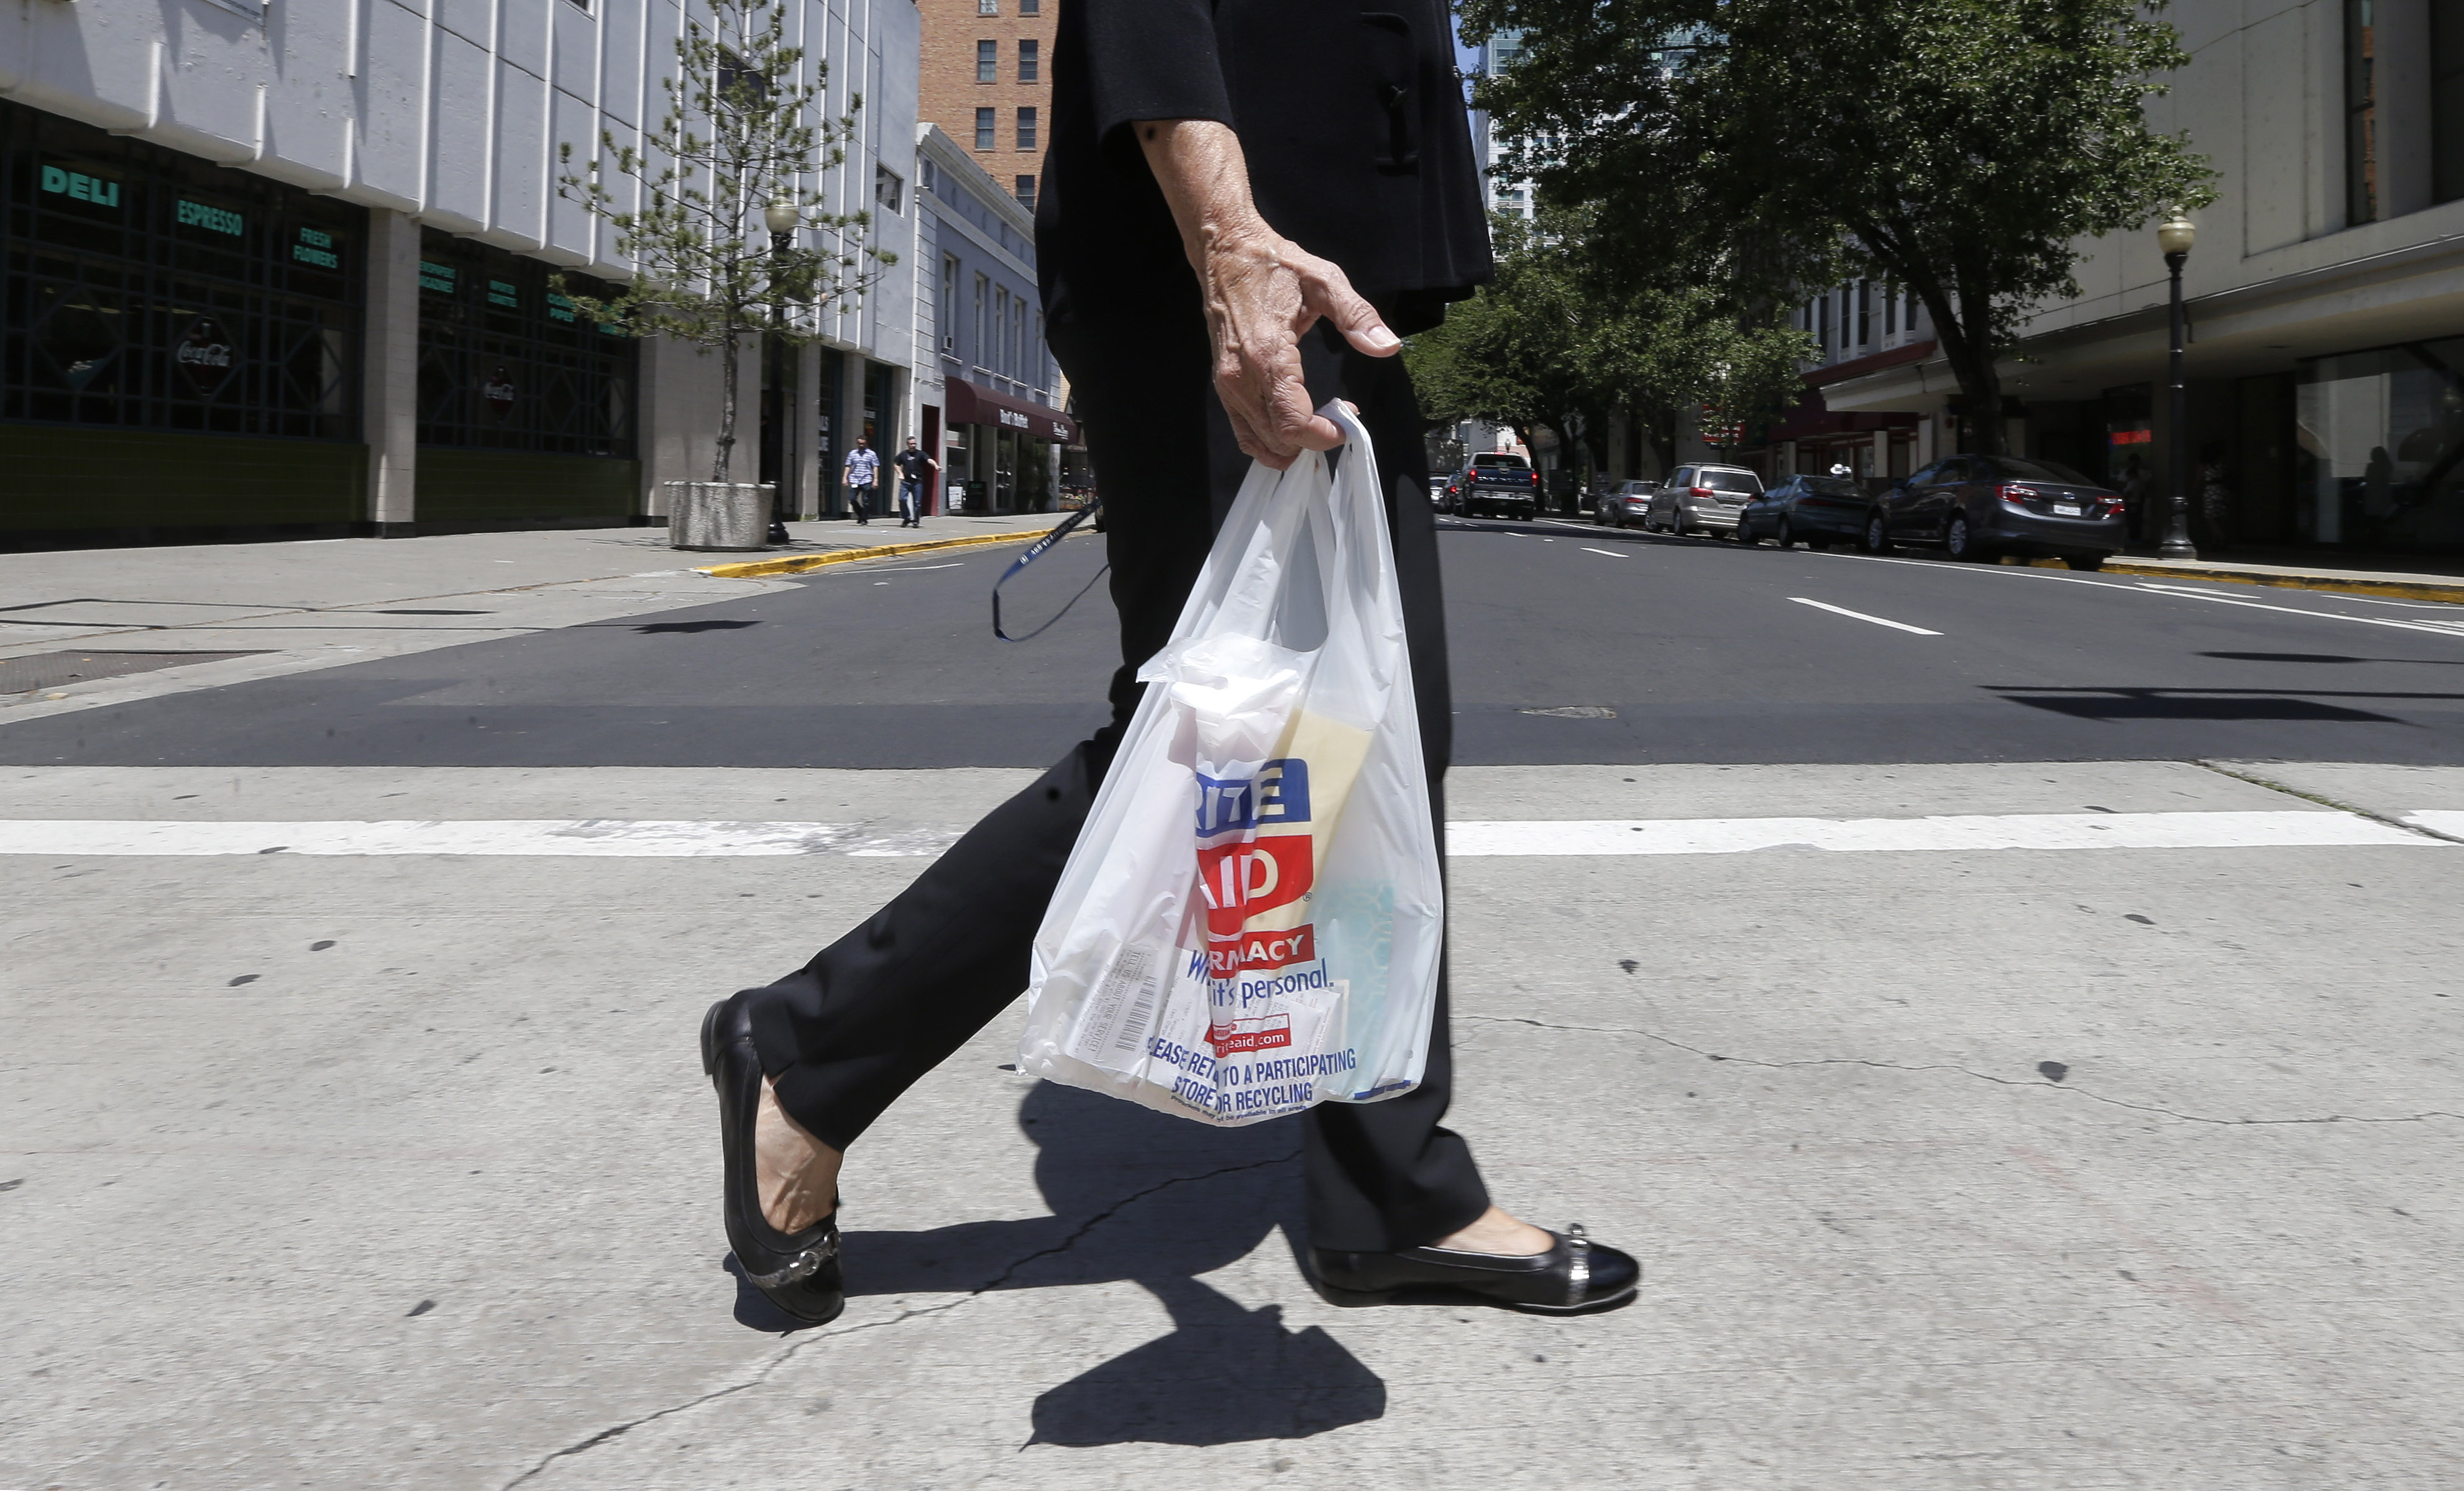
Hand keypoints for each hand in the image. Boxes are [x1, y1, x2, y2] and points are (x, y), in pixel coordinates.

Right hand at [1195, 223, 1398, 467]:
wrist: (1225, 252)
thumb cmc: (1274, 264)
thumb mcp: (1324, 280)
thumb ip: (1357, 316)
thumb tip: (1388, 346)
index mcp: (1268, 355)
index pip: (1294, 424)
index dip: (1326, 434)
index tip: (1348, 418)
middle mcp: (1241, 377)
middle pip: (1279, 440)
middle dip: (1315, 439)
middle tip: (1338, 415)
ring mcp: (1227, 385)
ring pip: (1260, 442)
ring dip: (1294, 444)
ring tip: (1318, 421)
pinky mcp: (1222, 386)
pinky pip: (1244, 433)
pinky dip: (1269, 443)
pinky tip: (1291, 430)